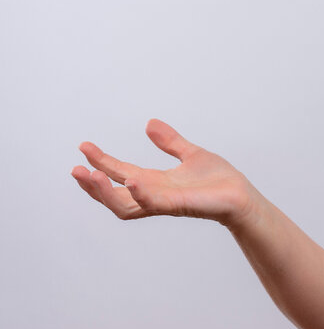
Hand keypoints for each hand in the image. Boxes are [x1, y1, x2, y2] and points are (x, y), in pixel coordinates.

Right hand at [72, 119, 258, 227]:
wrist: (243, 196)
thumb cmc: (219, 181)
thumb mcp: (190, 154)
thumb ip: (170, 142)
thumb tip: (150, 123)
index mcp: (154, 183)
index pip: (120, 173)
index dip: (101, 161)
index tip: (84, 146)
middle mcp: (154, 195)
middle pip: (113, 196)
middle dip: (92, 185)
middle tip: (75, 170)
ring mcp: (165, 203)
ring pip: (124, 206)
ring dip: (104, 192)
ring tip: (89, 176)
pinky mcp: (179, 206)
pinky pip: (154, 204)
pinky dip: (141, 194)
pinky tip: (133, 180)